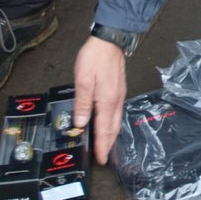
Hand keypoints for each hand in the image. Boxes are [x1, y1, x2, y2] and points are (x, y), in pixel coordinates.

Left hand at [73, 36, 127, 164]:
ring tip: (106, 144)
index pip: (104, 129)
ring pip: (117, 120)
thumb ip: (82, 103)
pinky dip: (113, 122)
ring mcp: (119, 93)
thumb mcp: (83, 80)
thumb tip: (81, 123)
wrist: (110, 39)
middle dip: (109, 144)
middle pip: (114, 127)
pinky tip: (109, 121)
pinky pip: (117, 111)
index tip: (101, 160)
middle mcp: (116, 100)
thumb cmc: (95, 58)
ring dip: (111, 134)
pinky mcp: (119, 88)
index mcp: (107, 101)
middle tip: (104, 157)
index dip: (102, 146)